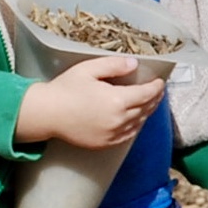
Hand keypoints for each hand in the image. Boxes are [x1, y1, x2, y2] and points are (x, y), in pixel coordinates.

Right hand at [14, 55, 165, 148]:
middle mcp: (119, 120)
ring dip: (147, 112)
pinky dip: (135, 125)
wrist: (46, 114)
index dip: (156, 87)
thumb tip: (134, 64)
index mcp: (117, 100)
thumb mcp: (88, 69)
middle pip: (146, 109)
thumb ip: (114, 65)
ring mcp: (112, 134)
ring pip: (139, 123)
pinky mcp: (105, 144)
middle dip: (155, 99)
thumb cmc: (66, 89)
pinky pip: (128, 135)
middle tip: (158, 91)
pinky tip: (135, 118)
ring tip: (149, 103)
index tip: (160, 82)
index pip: (147, 94)